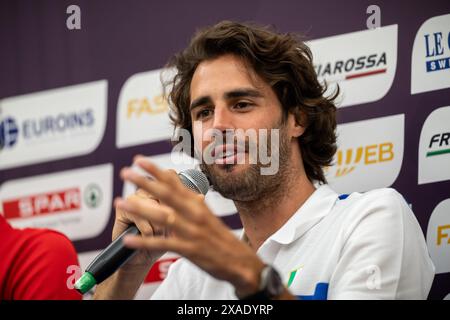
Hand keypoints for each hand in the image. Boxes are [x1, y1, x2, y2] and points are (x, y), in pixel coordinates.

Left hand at [116, 156, 265, 296]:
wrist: (240, 262)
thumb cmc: (221, 238)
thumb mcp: (208, 216)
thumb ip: (192, 203)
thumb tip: (182, 190)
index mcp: (198, 204)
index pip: (175, 183)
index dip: (157, 171)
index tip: (140, 160)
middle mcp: (195, 214)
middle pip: (167, 194)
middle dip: (145, 182)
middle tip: (126, 172)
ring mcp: (192, 231)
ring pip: (163, 216)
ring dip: (141, 208)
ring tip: (121, 202)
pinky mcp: (190, 249)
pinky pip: (163, 243)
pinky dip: (145, 241)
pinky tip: (129, 239)